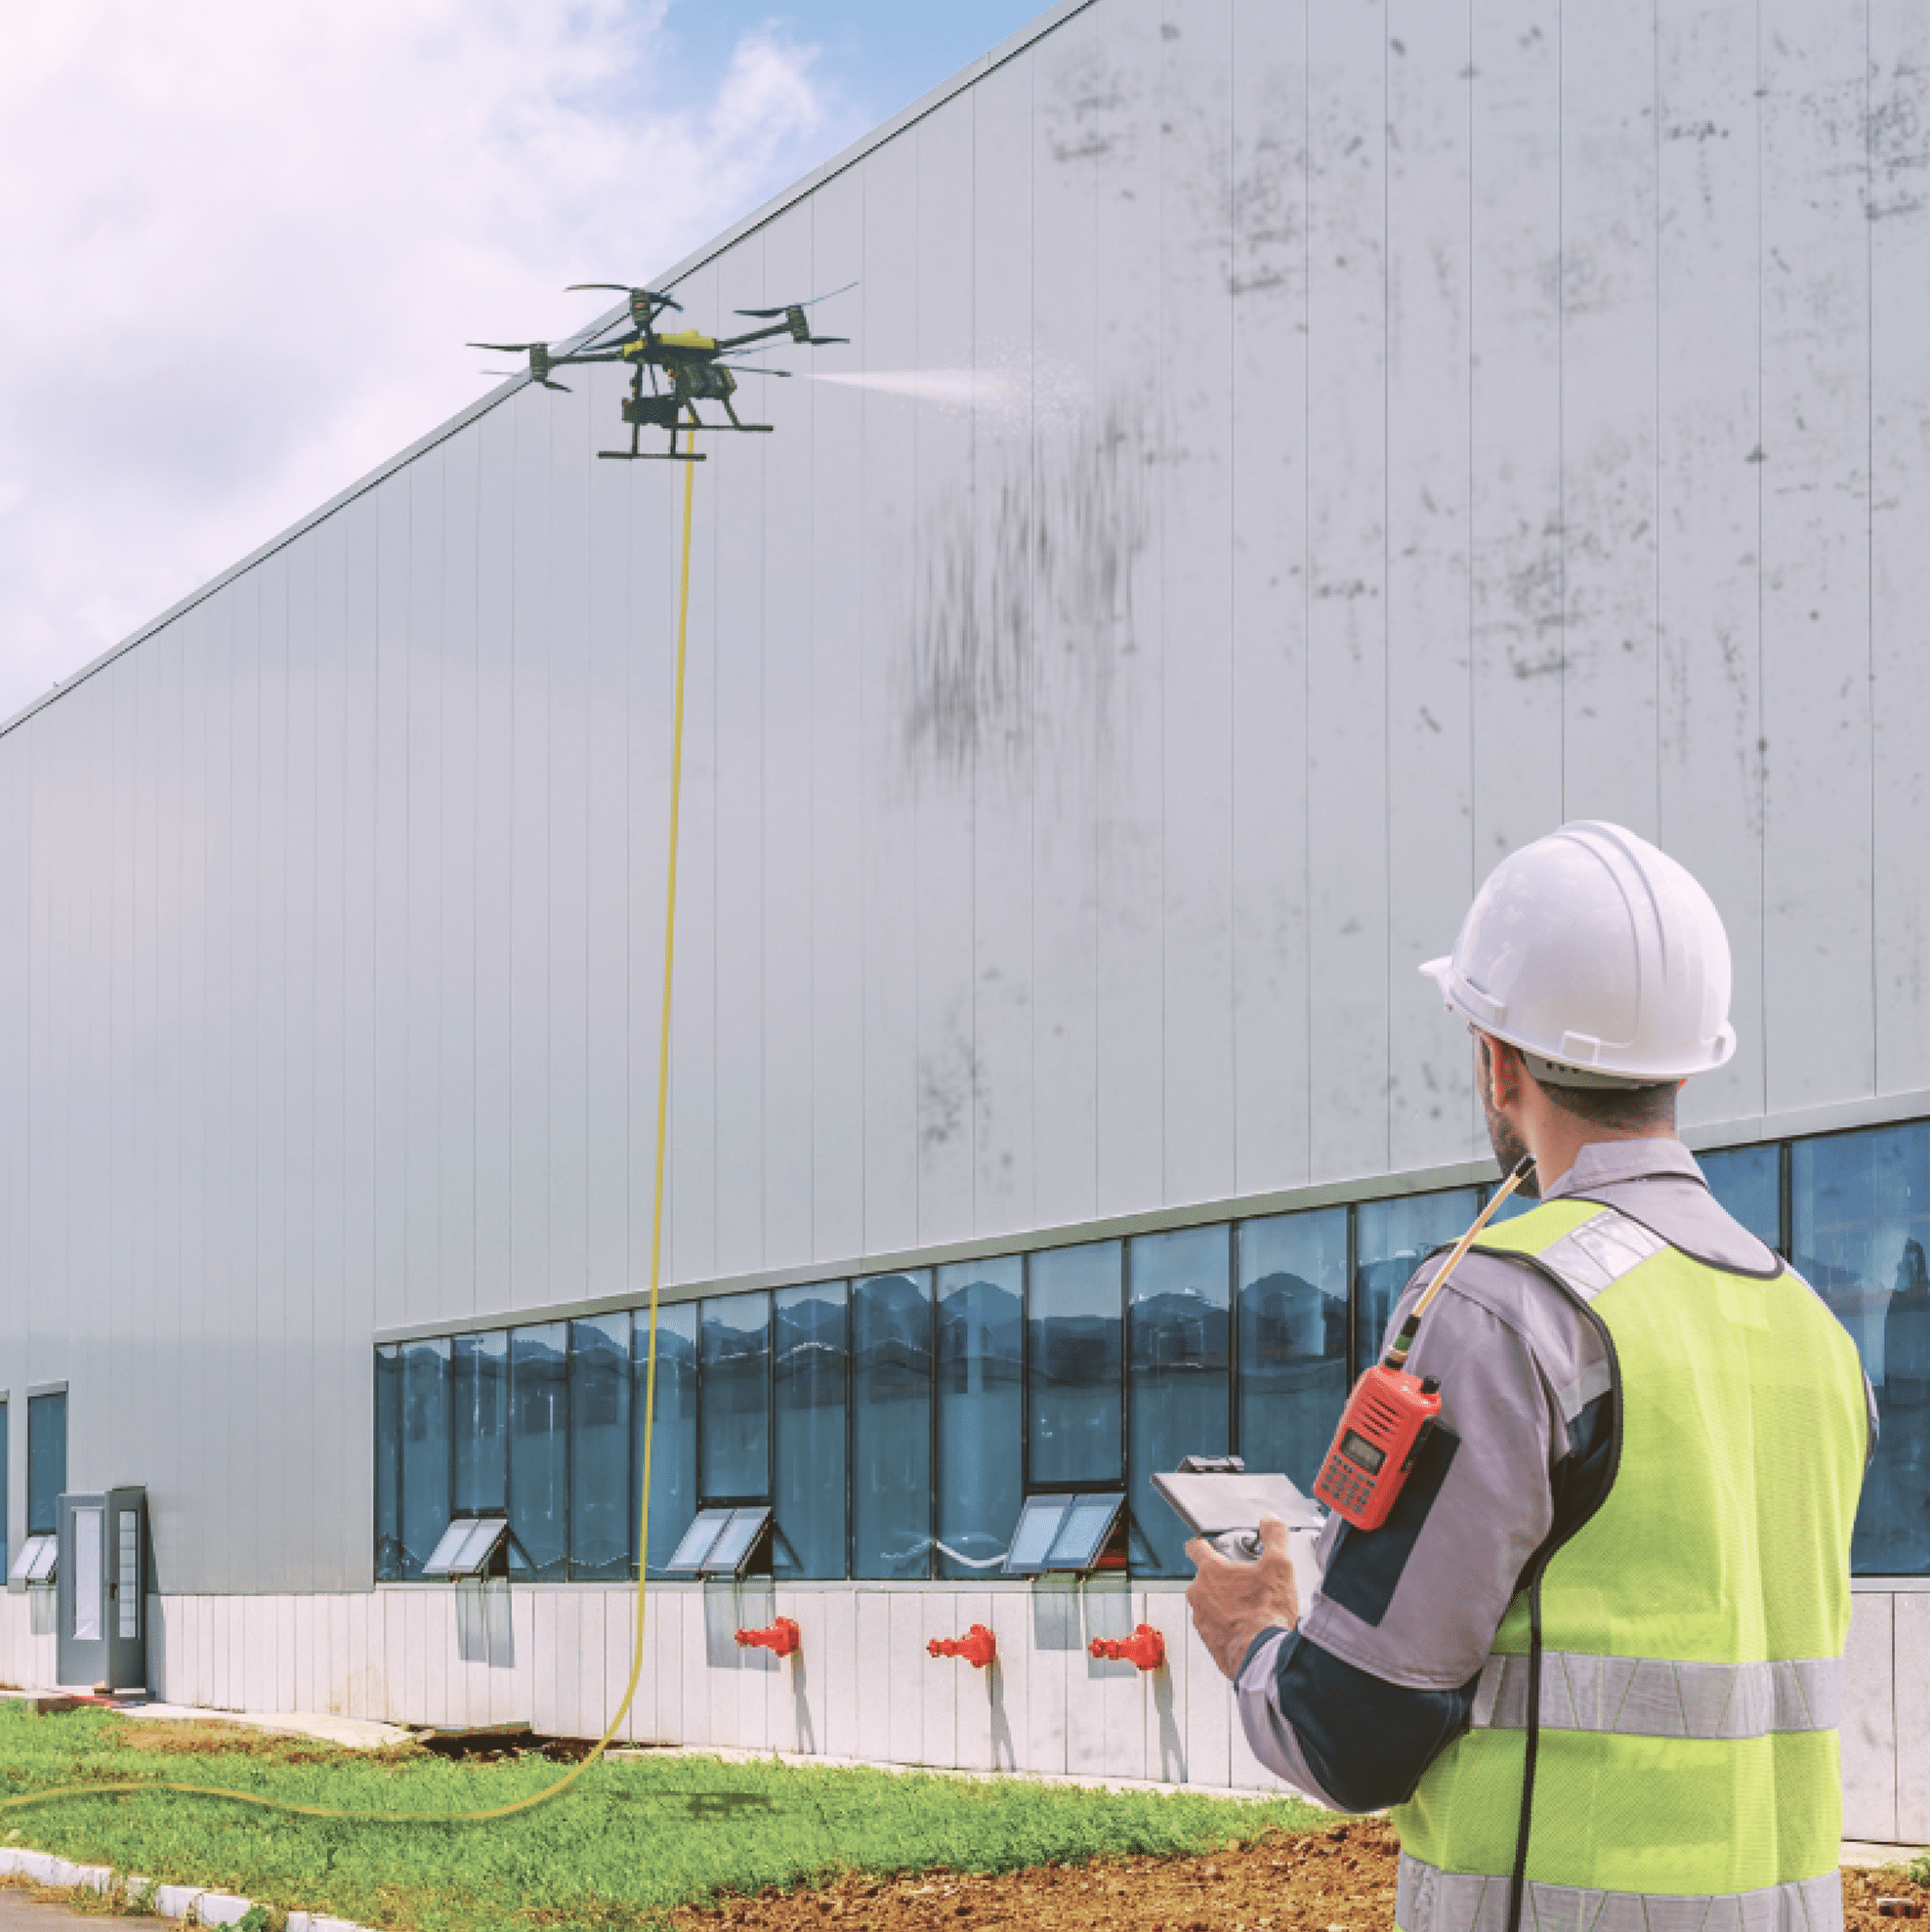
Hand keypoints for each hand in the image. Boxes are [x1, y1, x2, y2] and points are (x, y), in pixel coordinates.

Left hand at [1185, 1516, 1300, 1680]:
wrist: (1264, 1658)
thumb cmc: (1268, 1612)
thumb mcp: (1279, 1565)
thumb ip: (1274, 1536)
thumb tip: (1270, 1519)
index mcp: (1211, 1571)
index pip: (1195, 1547)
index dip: (1202, 1543)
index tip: (1206, 1545)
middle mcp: (1199, 1594)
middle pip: (1206, 1578)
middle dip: (1223, 1580)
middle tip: (1247, 1585)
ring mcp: (1201, 1620)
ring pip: (1209, 1604)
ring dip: (1225, 1604)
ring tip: (1250, 1610)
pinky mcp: (1208, 1642)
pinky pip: (1215, 1627)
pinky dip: (1227, 1626)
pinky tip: (1247, 1629)